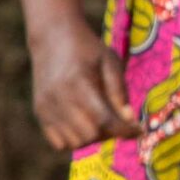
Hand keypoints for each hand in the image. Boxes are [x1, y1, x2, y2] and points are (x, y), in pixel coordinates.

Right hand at [29, 18, 137, 151]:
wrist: (52, 36)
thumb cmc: (86, 48)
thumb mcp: (110, 62)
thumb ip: (119, 91)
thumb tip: (129, 119)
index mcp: (78, 84)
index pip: (104, 120)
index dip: (125, 130)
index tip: (139, 130)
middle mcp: (58, 99)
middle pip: (90, 135)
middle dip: (110, 133)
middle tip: (119, 121)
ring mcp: (46, 108)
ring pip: (75, 142)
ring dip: (93, 138)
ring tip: (101, 120)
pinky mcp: (40, 113)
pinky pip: (59, 143)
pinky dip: (75, 139)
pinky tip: (84, 124)